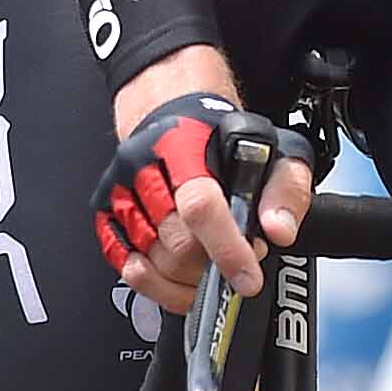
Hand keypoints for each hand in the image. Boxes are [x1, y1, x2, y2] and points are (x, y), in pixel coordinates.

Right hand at [97, 70, 317, 315]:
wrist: (169, 107)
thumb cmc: (216, 133)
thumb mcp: (270, 148)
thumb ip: (285, 189)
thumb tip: (278, 229)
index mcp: (185, 144)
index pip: (200, 205)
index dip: (226, 249)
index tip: (247, 278)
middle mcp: (143, 166)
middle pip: (176, 243)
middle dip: (211, 265)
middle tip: (235, 258)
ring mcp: (120, 190)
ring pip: (150, 261)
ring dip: (186, 278)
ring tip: (210, 262)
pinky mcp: (106, 209)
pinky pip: (122, 262)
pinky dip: (153, 282)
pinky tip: (178, 277)